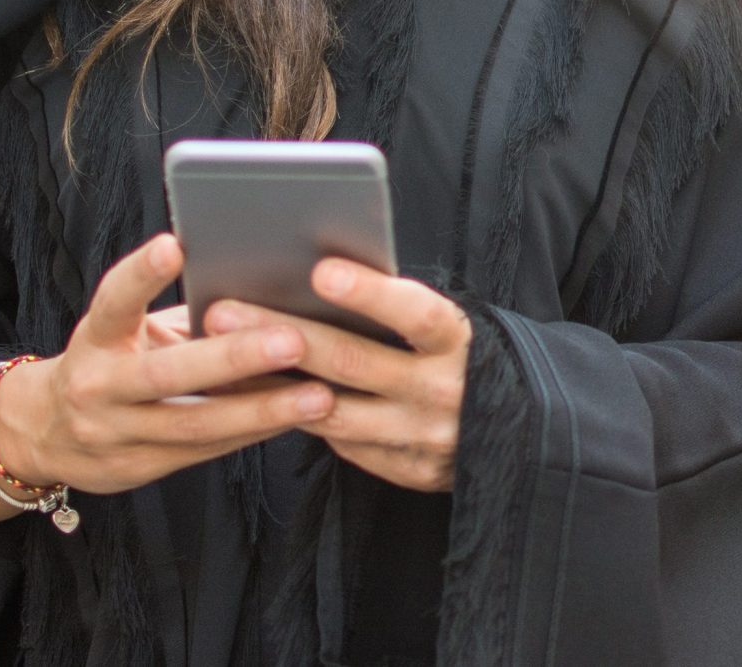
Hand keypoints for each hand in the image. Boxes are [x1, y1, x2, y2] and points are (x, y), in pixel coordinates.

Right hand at [0, 232, 337, 494]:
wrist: (43, 431)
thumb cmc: (112, 358)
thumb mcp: (125, 329)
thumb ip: (180, 312)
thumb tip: (262, 281)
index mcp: (95, 338)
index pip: (114, 302)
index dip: (141, 275)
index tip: (174, 245)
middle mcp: (97, 387)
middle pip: (166, 375)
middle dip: (232, 359)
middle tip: (293, 340)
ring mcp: (114, 433)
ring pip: (195, 424)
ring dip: (261, 409)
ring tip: (319, 393)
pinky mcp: (136, 468)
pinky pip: (206, 450)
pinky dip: (254, 432)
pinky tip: (298, 417)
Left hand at [205, 260, 470, 493]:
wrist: (521, 435)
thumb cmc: (469, 362)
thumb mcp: (454, 333)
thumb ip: (405, 316)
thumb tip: (322, 281)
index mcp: (464, 345)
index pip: (418, 316)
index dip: (371, 295)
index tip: (322, 270)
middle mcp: (444, 393)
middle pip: (355, 364)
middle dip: (284, 335)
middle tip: (223, 310)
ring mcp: (423, 438)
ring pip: (334, 413)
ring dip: (272, 386)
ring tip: (219, 359)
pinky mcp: (406, 471)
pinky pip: (341, 445)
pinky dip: (296, 420)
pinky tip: (254, 400)